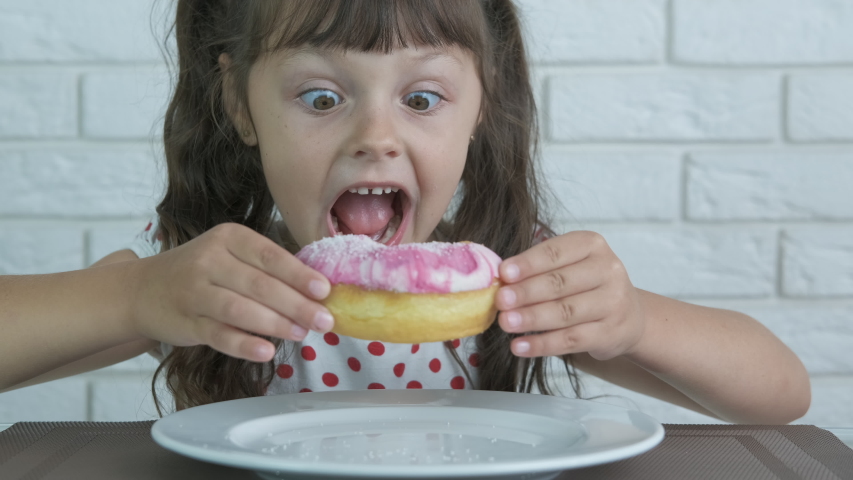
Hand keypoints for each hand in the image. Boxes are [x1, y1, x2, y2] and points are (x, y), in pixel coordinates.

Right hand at [130, 223, 332, 361]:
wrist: (141, 289)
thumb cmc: (201, 271)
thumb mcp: (230, 255)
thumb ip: (267, 269)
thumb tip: (317, 291)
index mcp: (229, 238)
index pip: (270, 256)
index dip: (300, 275)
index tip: (325, 291)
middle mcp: (209, 260)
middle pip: (260, 285)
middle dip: (297, 304)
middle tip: (324, 321)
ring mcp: (194, 292)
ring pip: (240, 310)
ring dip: (275, 324)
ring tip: (301, 334)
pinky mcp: (186, 322)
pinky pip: (218, 335)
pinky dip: (244, 345)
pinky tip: (266, 352)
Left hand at [494, 231, 644, 360]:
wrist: (629, 315)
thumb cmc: (585, 285)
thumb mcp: (568, 266)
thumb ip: (538, 269)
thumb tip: (500, 281)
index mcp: (592, 245)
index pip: (556, 252)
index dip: (529, 263)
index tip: (504, 273)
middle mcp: (608, 270)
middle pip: (560, 283)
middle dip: (526, 293)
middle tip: (500, 301)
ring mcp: (614, 302)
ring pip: (565, 312)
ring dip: (531, 318)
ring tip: (505, 323)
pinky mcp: (611, 333)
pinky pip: (571, 340)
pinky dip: (542, 344)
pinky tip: (519, 346)